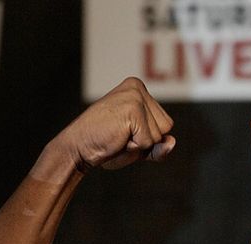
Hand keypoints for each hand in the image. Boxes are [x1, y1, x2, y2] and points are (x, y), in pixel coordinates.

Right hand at [56, 77, 175, 170]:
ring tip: (117, 137)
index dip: (148, 137)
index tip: (124, 132)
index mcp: (138, 89)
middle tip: (120, 136)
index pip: (166, 124)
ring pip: (158, 136)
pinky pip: (147, 142)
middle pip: (166, 128)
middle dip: (146, 141)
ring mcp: (135, 96)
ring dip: (139, 146)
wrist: (78, 148)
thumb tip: (172, 142)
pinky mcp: (132, 109)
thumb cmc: (107, 145)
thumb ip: (159, 146)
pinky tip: (116, 139)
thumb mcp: (139, 146)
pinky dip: (133, 148)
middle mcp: (137, 87)